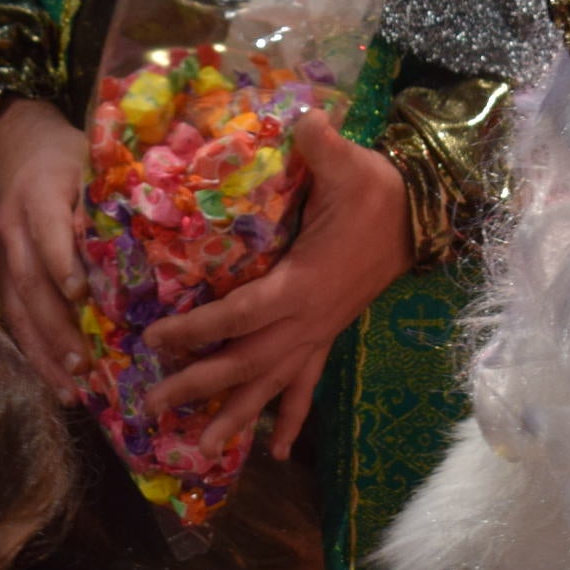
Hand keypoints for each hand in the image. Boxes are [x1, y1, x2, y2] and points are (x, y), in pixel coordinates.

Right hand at [0, 99, 90, 393]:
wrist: (5, 145)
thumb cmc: (59, 155)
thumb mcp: (86, 161)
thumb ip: (106, 197)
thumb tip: (145, 242)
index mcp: (38, 197)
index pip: (47, 235)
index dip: (61, 265)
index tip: (81, 295)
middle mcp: (13, 232)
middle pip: (31, 285)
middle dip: (57, 329)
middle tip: (84, 365)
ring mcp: (0, 257)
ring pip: (18, 310)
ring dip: (44, 353)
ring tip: (70, 390)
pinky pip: (13, 318)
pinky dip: (33, 353)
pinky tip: (55, 383)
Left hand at [141, 111, 409, 459]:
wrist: (418, 219)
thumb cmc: (377, 193)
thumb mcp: (350, 164)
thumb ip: (322, 146)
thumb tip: (306, 118)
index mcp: (301, 285)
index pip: (238, 315)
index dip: (197, 330)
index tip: (153, 339)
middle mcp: (305, 322)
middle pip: (243, 364)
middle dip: (197, 386)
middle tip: (152, 407)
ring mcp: (316, 335)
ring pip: (270, 386)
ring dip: (236, 417)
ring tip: (202, 450)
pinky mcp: (325, 338)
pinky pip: (306, 387)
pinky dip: (292, 420)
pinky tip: (277, 452)